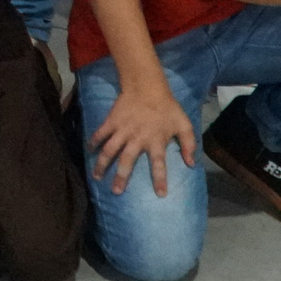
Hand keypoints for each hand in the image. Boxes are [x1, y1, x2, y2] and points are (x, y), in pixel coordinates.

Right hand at [88, 80, 197, 197]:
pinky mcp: (111, 121)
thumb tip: (191, 164)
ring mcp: (122, 130)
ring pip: (109, 150)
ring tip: (96, 177)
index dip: (160, 179)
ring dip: (102, 164)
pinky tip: (89, 151)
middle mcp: (137, 139)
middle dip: (121, 177)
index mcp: (156, 141)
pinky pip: (100, 134)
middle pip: (127, 161)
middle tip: (116, 192)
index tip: (160, 194)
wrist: (147, 85)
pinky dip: (93, 142)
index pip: (159, 164)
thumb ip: (189, 144)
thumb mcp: (183, 124)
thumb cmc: (167, 107)